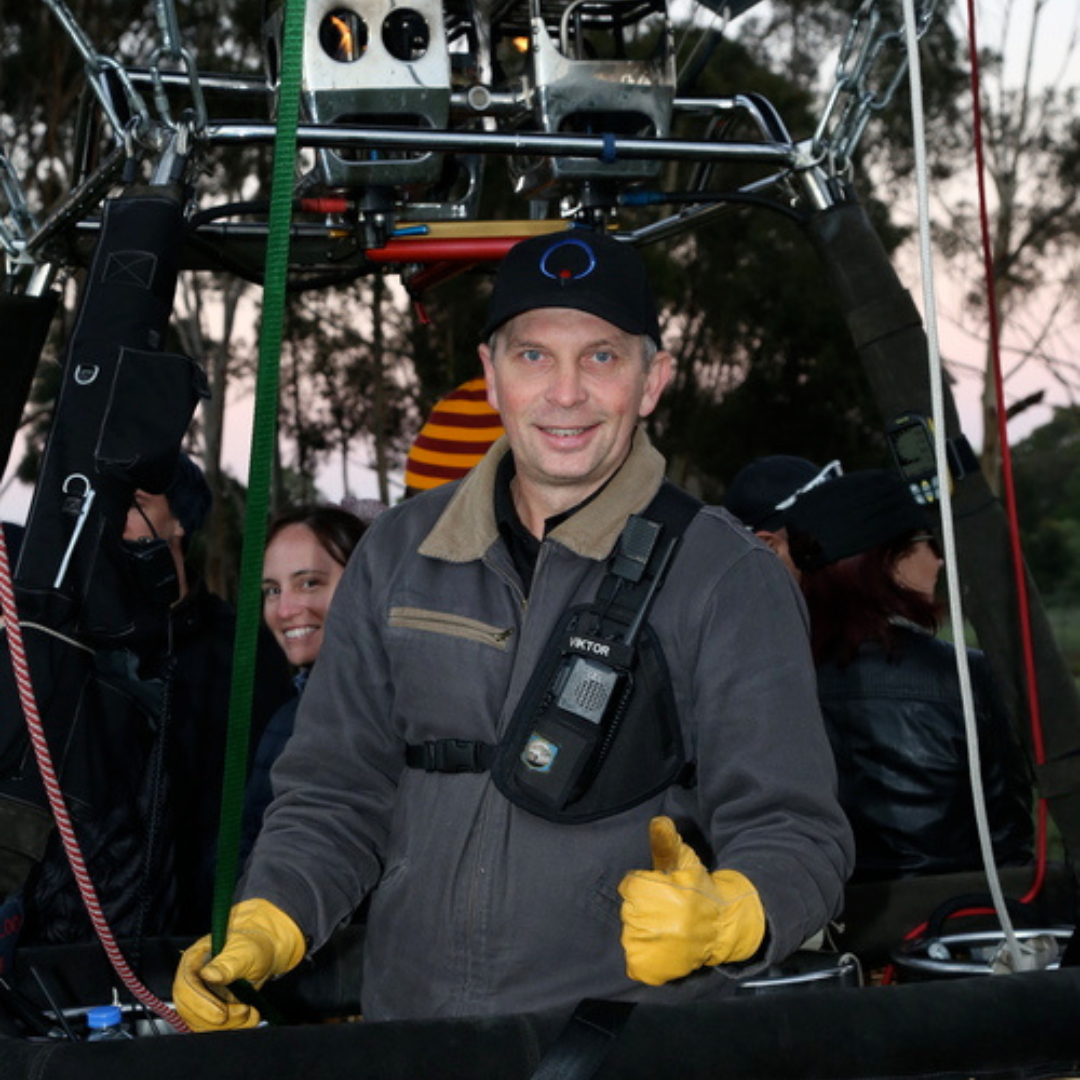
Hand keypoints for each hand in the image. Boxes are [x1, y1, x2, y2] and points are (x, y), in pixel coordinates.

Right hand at [173, 898, 305, 1030]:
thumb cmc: (251, 946)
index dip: (201, 1003)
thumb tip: (208, 974)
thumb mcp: (244, 950)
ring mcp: (199, 998)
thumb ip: (228, 963)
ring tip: (251, 1012)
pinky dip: (233, 1026)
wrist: (262, 954)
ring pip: (201, 1024)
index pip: (184, 987)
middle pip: (190, 1010)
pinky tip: (250, 1017)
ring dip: (228, 1024)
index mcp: (193, 961)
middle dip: (217, 1018)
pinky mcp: (209, 1011)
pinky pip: (214, 1028)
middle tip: (243, 1011)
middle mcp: (192, 982)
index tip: (222, 1014)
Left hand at [618, 816, 764, 985]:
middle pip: (629, 910)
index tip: (664, 891)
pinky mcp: (652, 969)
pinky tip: (661, 948)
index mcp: (657, 892)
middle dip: (645, 908)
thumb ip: (667, 843)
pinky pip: (634, 962)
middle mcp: (652, 921)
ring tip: (668, 930)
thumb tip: (658, 821)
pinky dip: (643, 957)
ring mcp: (651, 947)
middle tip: (668, 911)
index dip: (646, 886)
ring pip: (630, 934)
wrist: (722, 927)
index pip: (630, 886)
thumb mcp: (686, 862)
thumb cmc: (699, 890)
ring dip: (644, 931)